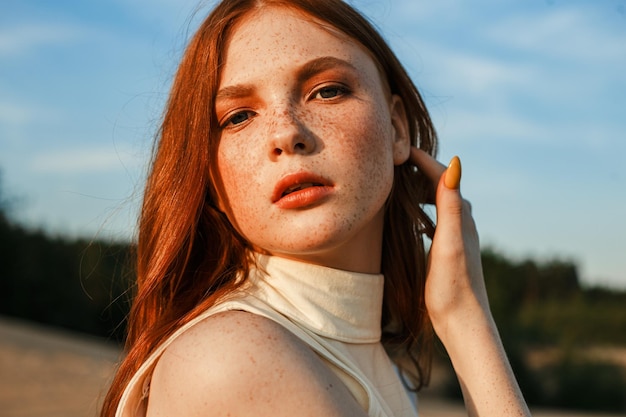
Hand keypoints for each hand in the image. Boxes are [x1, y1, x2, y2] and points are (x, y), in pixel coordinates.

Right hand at [410, 147, 530, 415]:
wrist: (463, 322)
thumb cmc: (454, 286)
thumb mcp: (450, 243)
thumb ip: (451, 205)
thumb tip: (455, 163)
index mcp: (461, 215)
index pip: (440, 175)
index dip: (419, 159)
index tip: (395, 147)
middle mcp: (462, 221)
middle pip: (439, 185)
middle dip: (417, 169)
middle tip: (391, 162)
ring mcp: (456, 236)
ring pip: (436, 202)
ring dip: (419, 189)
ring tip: (396, 183)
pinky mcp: (448, 250)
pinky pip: (434, 220)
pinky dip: (421, 210)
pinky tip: (411, 219)